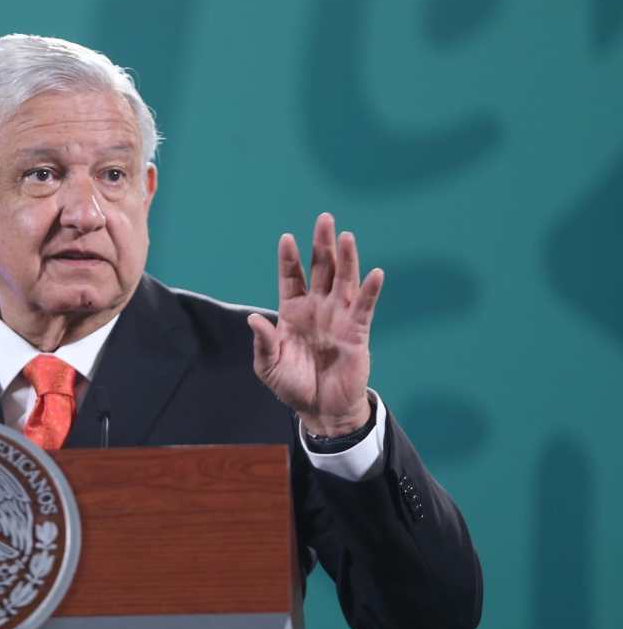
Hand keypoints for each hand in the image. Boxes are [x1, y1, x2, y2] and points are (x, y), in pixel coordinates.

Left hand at [247, 213, 383, 436]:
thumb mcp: (269, 366)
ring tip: (346, 236)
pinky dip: (370, 290)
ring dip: (346, 258)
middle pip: (321, 269)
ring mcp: (338, 317)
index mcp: (292, 312)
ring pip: (343, 281)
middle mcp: (317, 308)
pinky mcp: (357, 332)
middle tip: (324, 218)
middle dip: (321, 244)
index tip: (286, 238)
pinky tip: (375, 273)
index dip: (289, 259)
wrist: (320, 410)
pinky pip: (364, 307)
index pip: (291, 277)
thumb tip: (254, 318)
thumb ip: (264, 343)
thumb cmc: (293, 386)